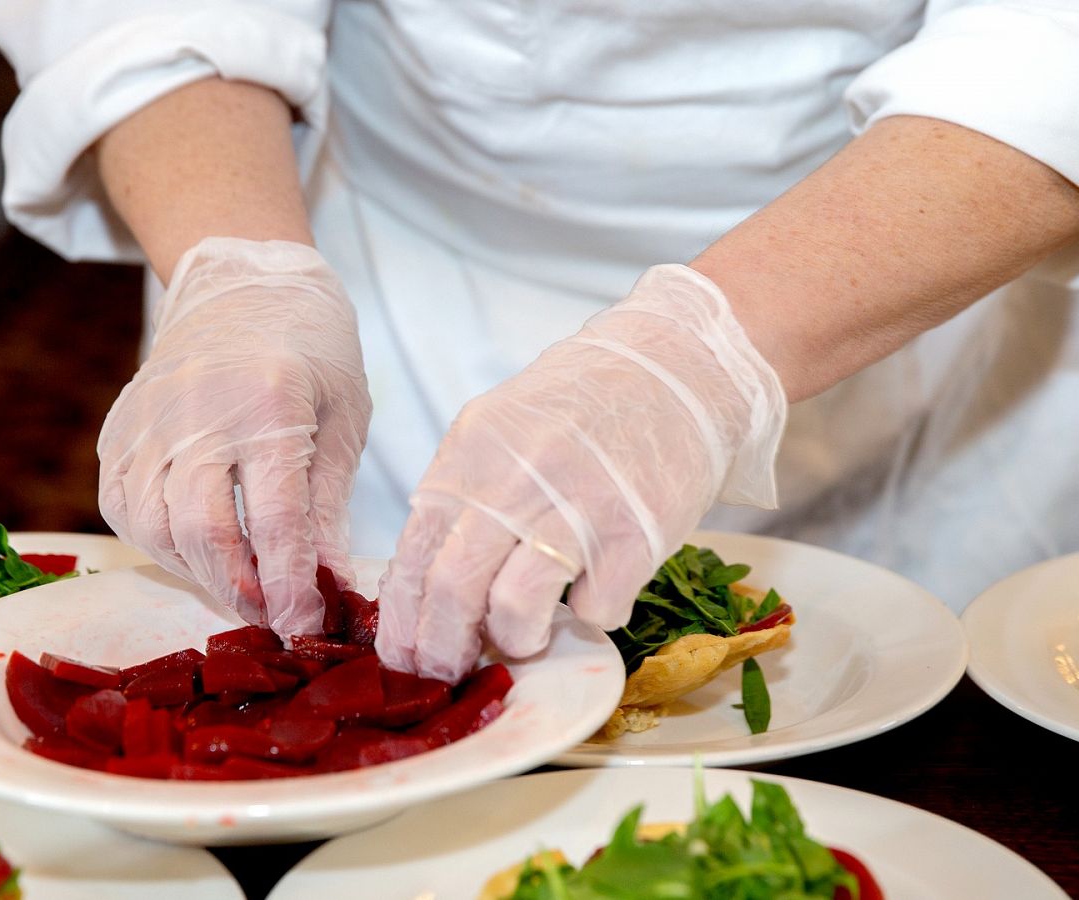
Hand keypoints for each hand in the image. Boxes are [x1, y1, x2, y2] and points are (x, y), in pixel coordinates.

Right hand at [98, 238, 369, 639]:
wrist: (243, 281)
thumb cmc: (311, 348)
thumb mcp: (344, 417)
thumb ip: (329, 505)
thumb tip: (330, 588)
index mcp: (268, 403)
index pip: (274, 521)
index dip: (289, 587)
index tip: (306, 627)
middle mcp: (197, 412)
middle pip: (203, 533)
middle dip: (241, 591)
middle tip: (274, 617)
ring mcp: (147, 421)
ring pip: (154, 529)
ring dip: (198, 572)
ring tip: (241, 584)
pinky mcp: (117, 430)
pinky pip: (124, 508)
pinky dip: (158, 543)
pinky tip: (196, 548)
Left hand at [374, 265, 786, 681]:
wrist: (675, 368)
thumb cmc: (583, 407)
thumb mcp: (499, 431)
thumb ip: (462, 495)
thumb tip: (424, 585)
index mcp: (470, 456)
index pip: (414, 554)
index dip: (403, 620)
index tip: (403, 657)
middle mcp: (514, 481)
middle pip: (454, 589)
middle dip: (443, 650)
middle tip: (450, 673)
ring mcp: (575, 508)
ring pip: (516, 609)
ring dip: (516, 639)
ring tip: (527, 636)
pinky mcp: (633, 534)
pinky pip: (596, 608)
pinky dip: (594, 614)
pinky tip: (599, 590)